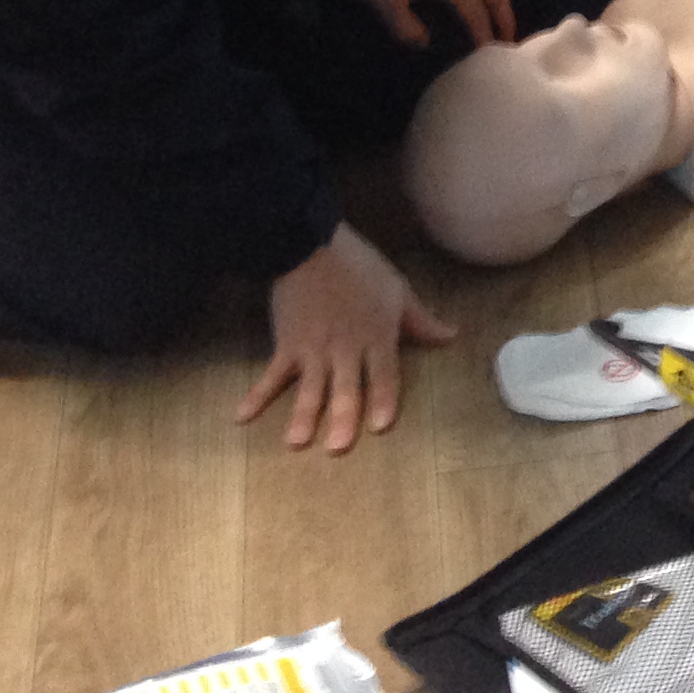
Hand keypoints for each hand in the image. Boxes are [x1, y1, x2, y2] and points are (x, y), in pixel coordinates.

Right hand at [238, 224, 453, 453]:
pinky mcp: (286, 345)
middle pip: (344, 386)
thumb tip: (452, 336)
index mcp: (376, 336)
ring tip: (296, 442)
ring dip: (301, 414)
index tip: (380, 426)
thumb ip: (421, 321)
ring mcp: (313, 349)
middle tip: (336, 447)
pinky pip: (271, 374)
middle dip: (341, 416)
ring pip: (309, 387)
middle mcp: (345, 348)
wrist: (312, 244)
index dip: (382, 399)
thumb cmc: (360, 268)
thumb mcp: (398, 291)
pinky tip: (241, 417)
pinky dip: (256, 395)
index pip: (383, 373)